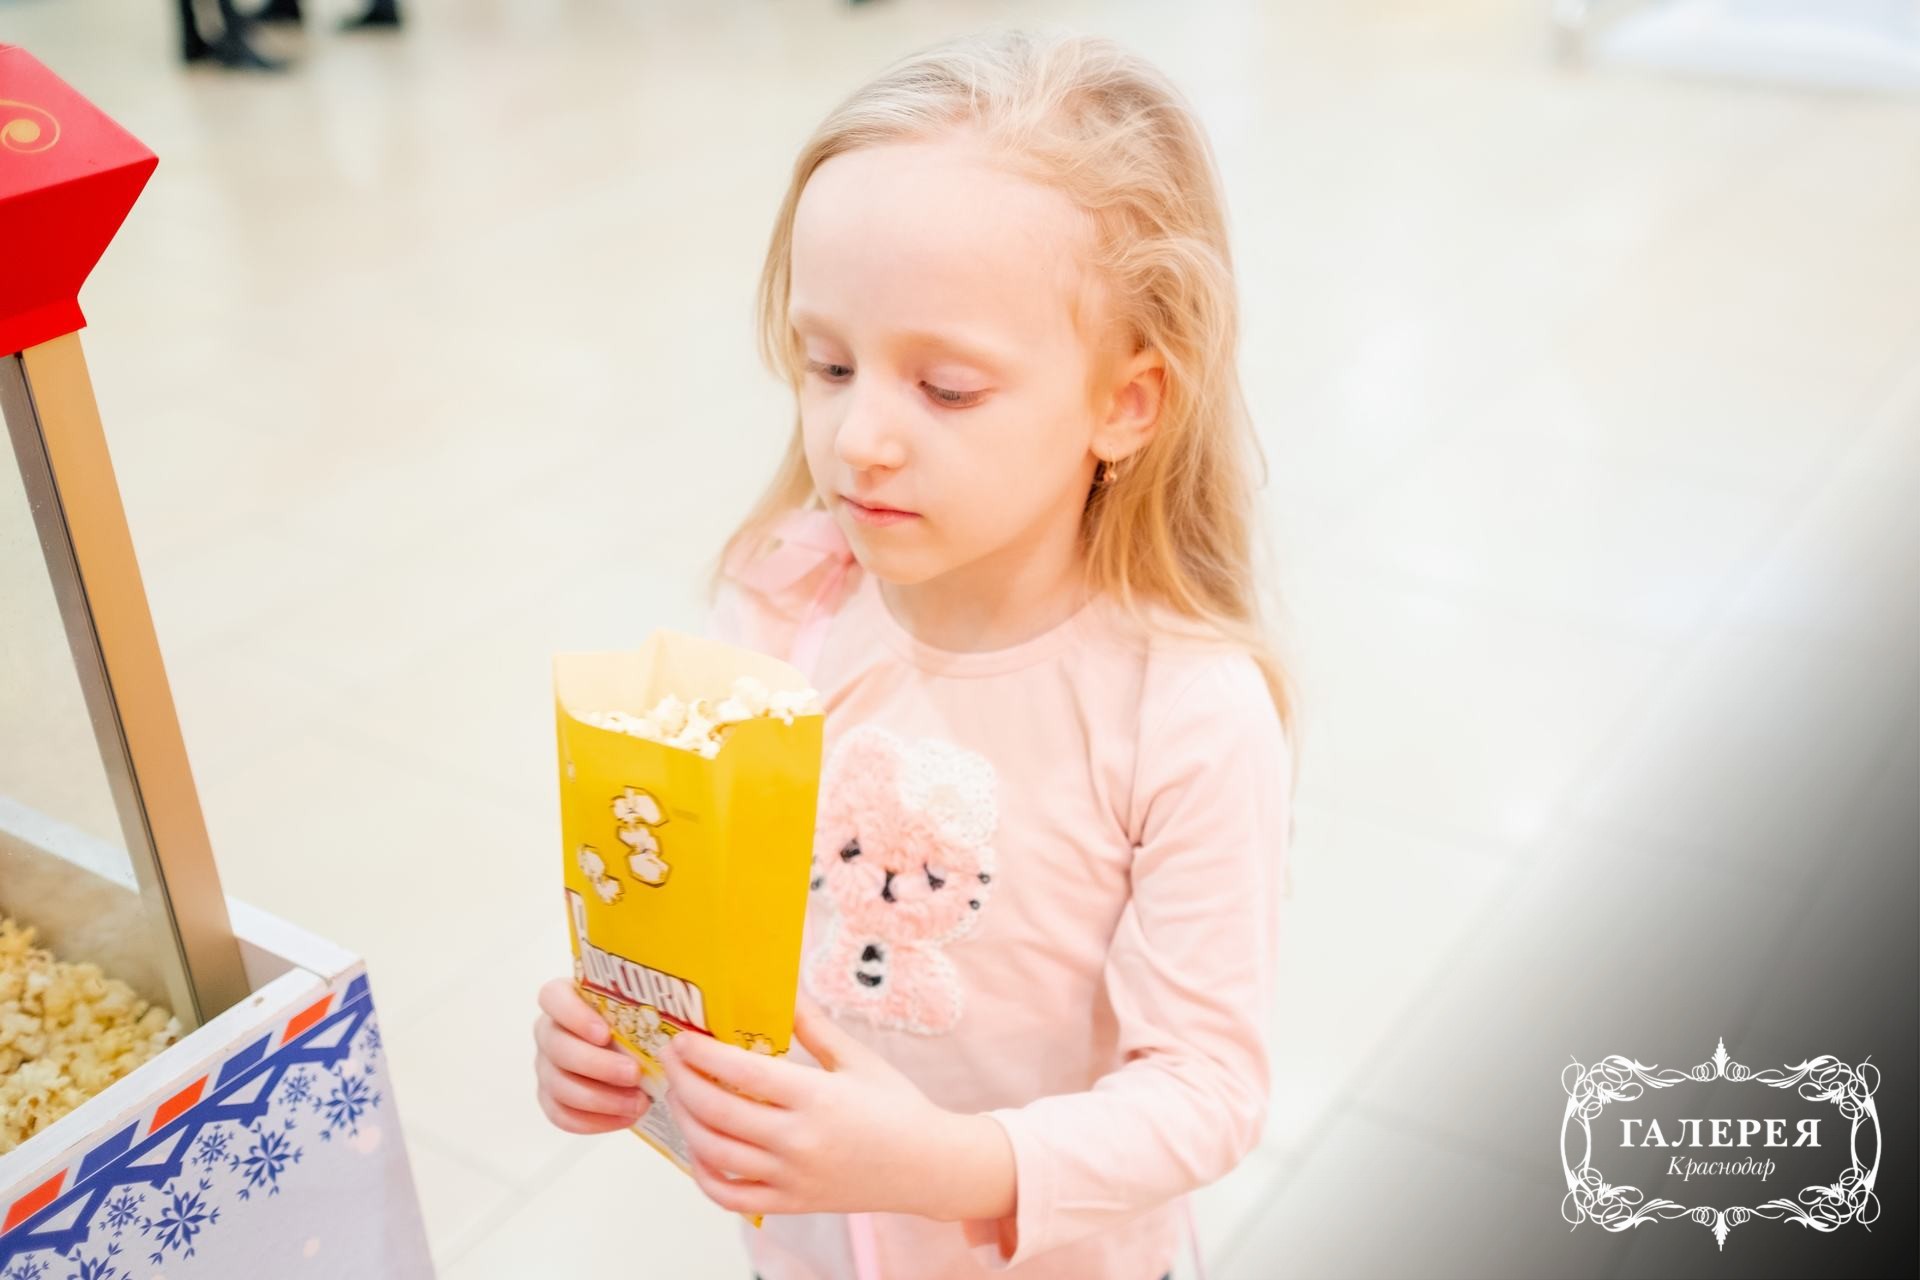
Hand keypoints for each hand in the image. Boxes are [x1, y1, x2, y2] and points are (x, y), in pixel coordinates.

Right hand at [533, 977, 650, 1134]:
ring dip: (600, 1099)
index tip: (604, 1033)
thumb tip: (678, 1012)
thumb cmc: (636, 1025)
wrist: (634, 1056)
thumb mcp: (640, 1007)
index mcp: (564, 1000)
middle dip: (597, 1065)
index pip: (553, 998)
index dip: (575, 1016)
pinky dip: (594, 1121)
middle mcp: (550, 1032)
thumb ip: (647, 1005)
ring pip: (558, 1085)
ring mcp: (546, 1067)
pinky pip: (562, 1115)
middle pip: (558, 1047)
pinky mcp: (551, 1099)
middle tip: (634, 1074)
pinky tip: (624, 1118)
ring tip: (638, 1103)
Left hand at [660, 989, 967, 1218]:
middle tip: (670, 1060)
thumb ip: (813, 1026)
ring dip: (686, 1122)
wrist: (930, 1166)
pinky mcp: (791, 1203)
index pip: (742, 1072)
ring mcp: (792, 1178)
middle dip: (683, 1081)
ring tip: (679, 1096)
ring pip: (715, 1153)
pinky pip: (731, 1196)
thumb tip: (782, 987)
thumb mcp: (857, 1058)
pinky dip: (704, 1176)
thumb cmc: (898, 1108)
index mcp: (817, 1098)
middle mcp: (799, 1141)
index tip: (682, 1037)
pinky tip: (699, 1149)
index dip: (703, 1053)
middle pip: (717, 1111)